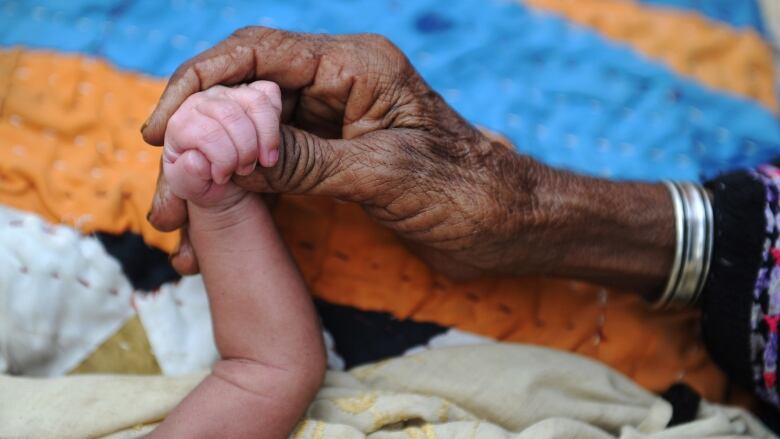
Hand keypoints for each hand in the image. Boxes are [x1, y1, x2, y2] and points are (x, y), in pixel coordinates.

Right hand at [144, 27, 673, 291]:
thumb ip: (303, 160)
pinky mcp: (334, 159)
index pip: (257, 55)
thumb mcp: (382, 174)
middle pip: (245, 99)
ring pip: (251, 139)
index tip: (162, 133)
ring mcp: (334, 123)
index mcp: (355, 66)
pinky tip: (219, 232)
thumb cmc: (467, 193)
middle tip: (167, 206)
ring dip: (213, 179)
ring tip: (181, 230)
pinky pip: (273, 169)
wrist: (511, 227)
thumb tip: (223, 155)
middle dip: (198, 148)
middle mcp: (339, 85)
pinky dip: (242, 197)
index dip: (200, 87)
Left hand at [162, 81, 280, 208]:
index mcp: (180, 123)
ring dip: (265, 137)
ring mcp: (227, 93)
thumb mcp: (190, 188)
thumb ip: (186, 176)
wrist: (222, 182)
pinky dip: (275, 120)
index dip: (222, 159)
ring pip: (255, 101)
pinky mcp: (250, 92)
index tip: (222, 177)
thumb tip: (197, 159)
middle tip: (244, 170)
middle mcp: (201, 101)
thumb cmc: (203, 181)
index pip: (207, 132)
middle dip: (245, 150)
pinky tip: (270, 144)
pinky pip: (269, 93)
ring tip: (263, 161)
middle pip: (231, 115)